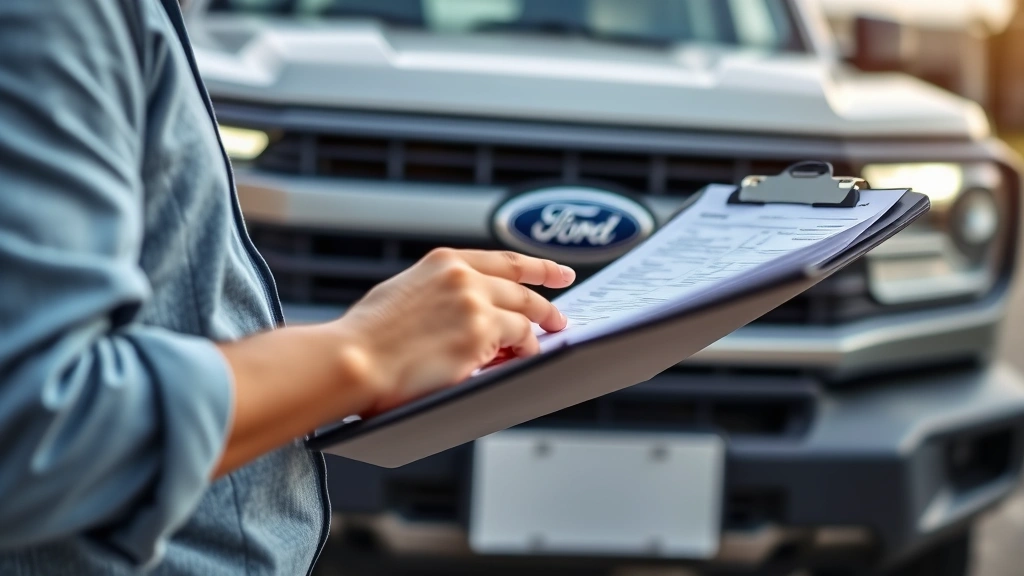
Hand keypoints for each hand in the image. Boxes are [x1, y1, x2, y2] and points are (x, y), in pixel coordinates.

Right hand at [333, 249, 575, 414]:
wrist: (352, 359)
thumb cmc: (366, 339)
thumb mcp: (405, 294)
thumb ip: (440, 294)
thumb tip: (470, 314)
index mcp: (443, 262)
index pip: (504, 260)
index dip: (538, 267)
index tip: (559, 272)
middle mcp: (463, 276)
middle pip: (522, 287)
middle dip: (547, 304)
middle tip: (559, 317)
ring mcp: (474, 303)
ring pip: (524, 316)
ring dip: (534, 336)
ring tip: (537, 348)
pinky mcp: (480, 334)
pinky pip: (519, 343)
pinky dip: (525, 353)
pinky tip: (521, 361)